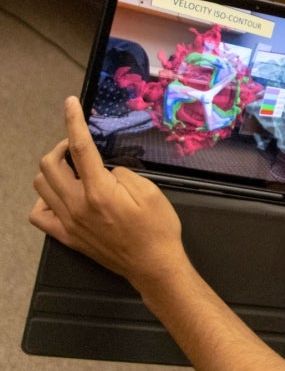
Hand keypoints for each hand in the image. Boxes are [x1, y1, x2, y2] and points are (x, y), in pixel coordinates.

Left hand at [29, 96, 186, 288]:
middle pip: (50, 164)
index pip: (78, 148)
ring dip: (53, 169)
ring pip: (40, 185)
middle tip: (78, 146)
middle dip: (61, 146)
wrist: (154, 266)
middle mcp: (77, 206)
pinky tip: (60, 195)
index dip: (73, 121)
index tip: (70, 104)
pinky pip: (38, 214)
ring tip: (73, 169)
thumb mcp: (151, 192)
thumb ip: (123, 174)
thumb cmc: (158, 230)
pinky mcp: (67, 237)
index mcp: (99, 191)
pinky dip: (44, 199)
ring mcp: (68, 222)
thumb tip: (106, 170)